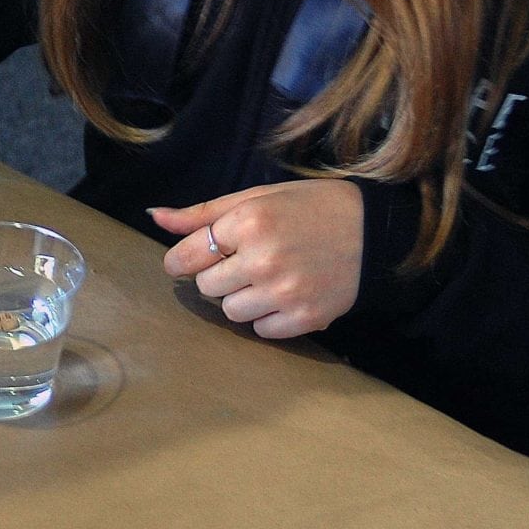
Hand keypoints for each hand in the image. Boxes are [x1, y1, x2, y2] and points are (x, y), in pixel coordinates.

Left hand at [150, 179, 361, 339]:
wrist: (373, 230)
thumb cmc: (309, 207)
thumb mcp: (256, 198)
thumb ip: (203, 213)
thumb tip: (155, 216)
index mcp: (248, 223)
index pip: (187, 257)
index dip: (182, 261)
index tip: (189, 261)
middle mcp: (263, 259)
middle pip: (207, 286)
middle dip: (219, 275)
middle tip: (244, 262)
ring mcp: (285, 293)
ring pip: (231, 312)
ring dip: (242, 298)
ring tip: (267, 278)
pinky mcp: (305, 318)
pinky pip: (262, 330)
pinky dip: (268, 317)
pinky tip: (286, 294)